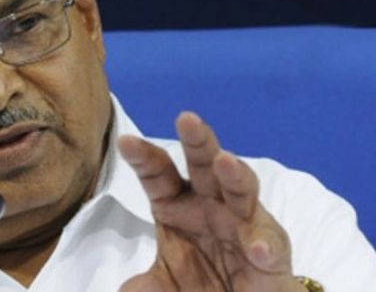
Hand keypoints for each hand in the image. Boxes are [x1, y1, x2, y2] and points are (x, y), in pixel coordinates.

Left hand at [117, 112, 304, 291]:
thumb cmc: (198, 285)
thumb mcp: (158, 286)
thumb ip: (139, 285)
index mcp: (176, 204)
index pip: (158, 173)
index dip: (143, 157)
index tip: (125, 142)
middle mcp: (209, 205)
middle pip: (203, 166)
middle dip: (197, 142)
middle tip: (187, 119)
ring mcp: (242, 225)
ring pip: (241, 190)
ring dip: (235, 174)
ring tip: (225, 161)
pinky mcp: (270, 253)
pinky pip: (269, 244)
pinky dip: (263, 242)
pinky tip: (254, 245)